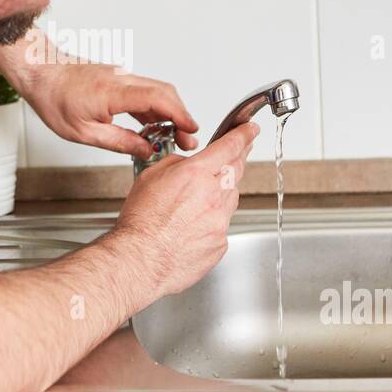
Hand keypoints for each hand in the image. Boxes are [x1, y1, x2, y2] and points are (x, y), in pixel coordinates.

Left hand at [24, 62, 199, 158]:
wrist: (38, 71)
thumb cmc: (53, 98)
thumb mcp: (83, 132)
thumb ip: (119, 141)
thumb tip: (146, 150)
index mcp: (113, 92)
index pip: (158, 99)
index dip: (180, 114)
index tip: (191, 130)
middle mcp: (121, 79)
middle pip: (164, 93)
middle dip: (181, 117)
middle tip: (186, 140)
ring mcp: (121, 76)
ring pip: (156, 91)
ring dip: (169, 113)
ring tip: (173, 138)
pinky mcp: (118, 78)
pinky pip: (144, 91)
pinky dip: (155, 108)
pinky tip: (153, 126)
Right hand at [108, 122, 258, 303]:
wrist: (141, 260)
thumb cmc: (141, 223)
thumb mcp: (150, 177)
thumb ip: (175, 165)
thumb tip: (187, 165)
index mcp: (196, 174)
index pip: (229, 147)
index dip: (243, 136)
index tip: (251, 131)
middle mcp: (213, 196)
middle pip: (236, 171)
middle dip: (239, 158)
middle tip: (240, 152)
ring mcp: (220, 222)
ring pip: (231, 199)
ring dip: (222, 192)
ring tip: (201, 198)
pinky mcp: (220, 243)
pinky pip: (222, 225)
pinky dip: (212, 222)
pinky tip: (192, 226)